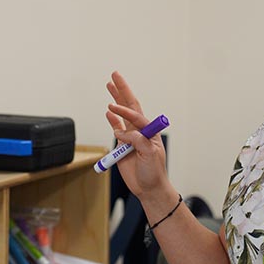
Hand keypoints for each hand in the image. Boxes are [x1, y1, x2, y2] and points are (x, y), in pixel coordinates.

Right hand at [104, 71, 168, 197]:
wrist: (149, 188)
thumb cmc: (154, 172)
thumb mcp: (150, 155)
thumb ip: (138, 141)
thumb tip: (123, 133)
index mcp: (150, 131)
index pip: (136, 115)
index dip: (124, 110)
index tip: (112, 107)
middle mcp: (140, 131)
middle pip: (130, 106)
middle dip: (122, 90)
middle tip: (115, 74)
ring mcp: (131, 137)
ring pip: (122, 114)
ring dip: (116, 99)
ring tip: (110, 85)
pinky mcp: (123, 146)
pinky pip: (117, 129)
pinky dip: (112, 119)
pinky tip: (108, 111)